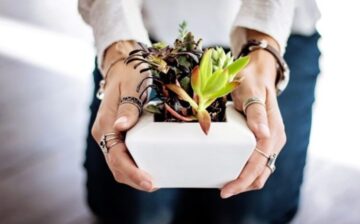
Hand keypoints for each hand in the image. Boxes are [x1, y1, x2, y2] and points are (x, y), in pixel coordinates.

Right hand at [91, 42, 155, 191]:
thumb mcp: (131, 87)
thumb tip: (121, 126)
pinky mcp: (117, 135)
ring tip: (155, 181)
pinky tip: (149, 167)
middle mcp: (104, 134)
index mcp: (105, 125)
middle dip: (134, 179)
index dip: (132, 172)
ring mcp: (110, 135)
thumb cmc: (129, 75)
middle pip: (116, 166)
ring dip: (134, 175)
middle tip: (155, 185)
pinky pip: (123, 156)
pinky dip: (135, 166)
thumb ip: (127, 108)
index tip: (149, 182)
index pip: (116, 157)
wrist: (123, 67)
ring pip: (119, 164)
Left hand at [220, 41, 286, 198]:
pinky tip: (233, 171)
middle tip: (223, 191)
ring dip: (245, 180)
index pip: (258, 164)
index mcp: (273, 132)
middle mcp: (274, 139)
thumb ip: (256, 113)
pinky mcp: (263, 139)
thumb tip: (263, 134)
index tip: (227, 190)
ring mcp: (270, 140)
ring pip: (260, 170)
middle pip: (261, 173)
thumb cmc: (252, 81)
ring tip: (226, 184)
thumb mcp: (251, 93)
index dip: (243, 180)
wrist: (258, 73)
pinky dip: (246, 171)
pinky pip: (257, 161)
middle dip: (243, 185)